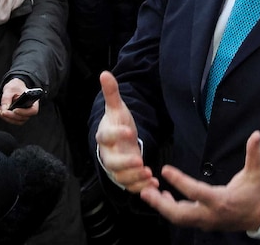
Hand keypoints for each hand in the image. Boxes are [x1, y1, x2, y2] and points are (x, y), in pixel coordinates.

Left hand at [0, 78, 37, 124]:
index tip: (14, 110)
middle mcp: (30, 109)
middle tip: (2, 111)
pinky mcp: (18, 117)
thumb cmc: (15, 87)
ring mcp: (25, 114)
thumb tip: (4, 110)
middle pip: (23, 117)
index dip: (24, 112)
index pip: (33, 110)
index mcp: (32, 100)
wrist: (14, 88)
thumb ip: (6, 99)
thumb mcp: (9, 90)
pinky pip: (12, 120)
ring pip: (17, 121)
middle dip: (11, 116)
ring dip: (6, 118)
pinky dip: (4, 117)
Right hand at [95, 71, 157, 192]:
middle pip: (111, 163)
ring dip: (135, 179)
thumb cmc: (117, 124)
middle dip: (125, 164)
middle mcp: (108, 154)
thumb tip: (105, 73)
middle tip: (140, 162)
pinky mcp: (124, 178)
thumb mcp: (117, 108)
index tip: (130, 131)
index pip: (106, 136)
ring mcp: (115, 169)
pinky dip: (141, 187)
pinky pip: (130, 186)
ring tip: (149, 174)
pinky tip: (154, 184)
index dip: (116, 134)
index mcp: (105, 136)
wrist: (118, 141)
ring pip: (121, 178)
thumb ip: (112, 93)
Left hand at [140, 131, 259, 232]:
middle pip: (179, 214)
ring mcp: (206, 221)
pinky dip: (171, 209)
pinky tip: (163, 197)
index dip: (179, 181)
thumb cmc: (258, 193)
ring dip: (162, 206)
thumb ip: (254, 153)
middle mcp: (210, 214)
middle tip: (145, 191)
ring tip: (149, 192)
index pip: (195, 192)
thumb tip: (256, 134)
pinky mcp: (204, 222)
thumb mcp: (257, 172)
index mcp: (221, 200)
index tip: (165, 169)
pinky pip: (183, 218)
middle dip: (160, 204)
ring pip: (179, 218)